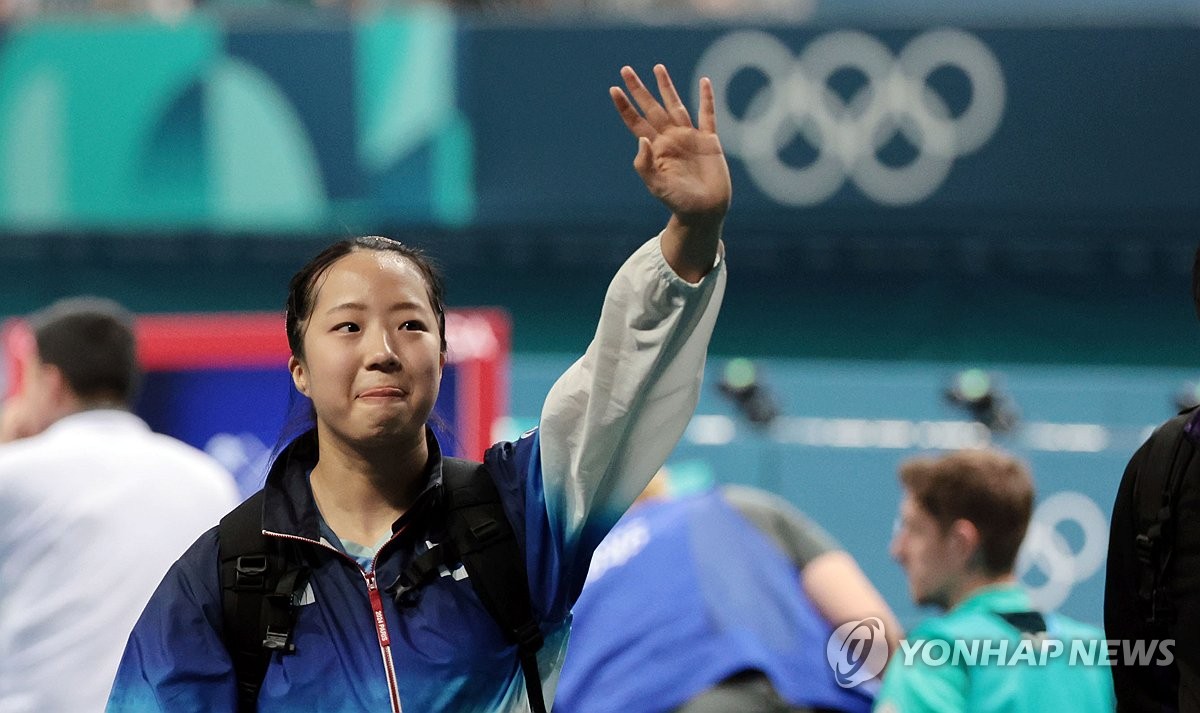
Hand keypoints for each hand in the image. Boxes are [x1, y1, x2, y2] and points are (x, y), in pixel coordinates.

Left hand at [611, 64, 729, 280]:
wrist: (704, 212)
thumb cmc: (678, 203)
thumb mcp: (657, 187)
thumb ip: (646, 165)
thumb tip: (641, 139)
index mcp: (656, 149)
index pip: (636, 122)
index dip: (625, 106)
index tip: (614, 89)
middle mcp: (670, 139)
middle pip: (652, 108)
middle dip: (639, 89)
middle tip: (625, 69)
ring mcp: (689, 138)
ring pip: (676, 105)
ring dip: (666, 87)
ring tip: (657, 68)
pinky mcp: (709, 141)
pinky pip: (707, 115)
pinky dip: (706, 99)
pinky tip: (704, 82)